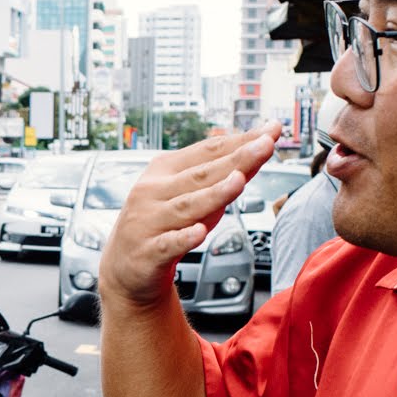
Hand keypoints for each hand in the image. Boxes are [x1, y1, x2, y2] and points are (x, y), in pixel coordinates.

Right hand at [100, 123, 280, 307]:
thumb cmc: (164, 224)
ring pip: (187, 207)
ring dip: (214, 194)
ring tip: (239, 181)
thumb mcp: (191, 195)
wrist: (126, 266)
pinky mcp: (147, 254)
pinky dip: (183, 238)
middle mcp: (154, 192)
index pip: (207, 151)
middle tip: (265, 145)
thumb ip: (222, 175)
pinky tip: (198, 232)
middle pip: (201, 175)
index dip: (240, 140)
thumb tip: (257, 146)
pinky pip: (167, 245)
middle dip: (236, 159)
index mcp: (164, 171)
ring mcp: (149, 222)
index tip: (270, 131)